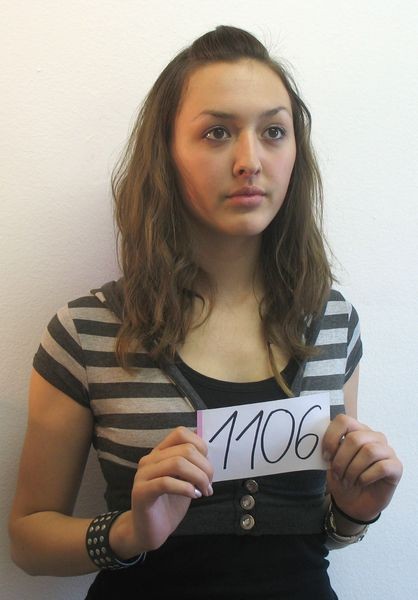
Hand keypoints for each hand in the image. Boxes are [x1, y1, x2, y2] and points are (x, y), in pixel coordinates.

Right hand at [119, 426, 213, 553]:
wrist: (148, 532)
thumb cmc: (169, 504)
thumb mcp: (186, 479)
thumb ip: (192, 463)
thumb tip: (205, 446)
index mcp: (160, 453)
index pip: (181, 433)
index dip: (200, 446)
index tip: (207, 467)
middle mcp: (150, 459)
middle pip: (184, 449)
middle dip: (205, 467)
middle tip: (209, 485)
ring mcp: (143, 475)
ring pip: (177, 463)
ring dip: (198, 477)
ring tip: (204, 491)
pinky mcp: (141, 492)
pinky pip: (166, 482)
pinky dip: (185, 488)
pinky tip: (193, 496)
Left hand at [322, 414, 402, 521]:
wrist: (353, 503)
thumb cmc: (342, 478)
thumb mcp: (331, 462)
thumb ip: (330, 448)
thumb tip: (323, 442)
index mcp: (356, 430)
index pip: (344, 420)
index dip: (331, 437)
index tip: (325, 456)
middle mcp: (373, 437)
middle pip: (355, 438)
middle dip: (341, 460)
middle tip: (337, 474)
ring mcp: (387, 450)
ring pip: (369, 451)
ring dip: (353, 470)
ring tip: (347, 481)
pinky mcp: (396, 466)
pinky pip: (382, 466)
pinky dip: (366, 477)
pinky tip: (361, 482)